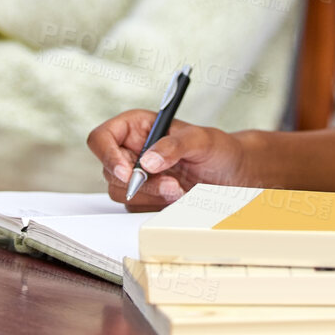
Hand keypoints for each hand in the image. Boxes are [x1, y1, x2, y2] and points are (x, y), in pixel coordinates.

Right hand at [87, 110, 250, 211]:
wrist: (233, 175)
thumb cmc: (218, 149)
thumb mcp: (201, 140)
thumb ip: (174, 145)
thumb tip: (147, 161)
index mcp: (137, 127)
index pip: (101, 138)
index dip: (108, 156)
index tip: (129, 172)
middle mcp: (131, 150)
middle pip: (110, 171)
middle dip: (140, 183)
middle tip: (171, 184)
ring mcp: (136, 175)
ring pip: (121, 193)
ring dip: (151, 195)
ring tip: (179, 189)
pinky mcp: (144, 196)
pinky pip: (135, 208)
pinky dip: (156, 206)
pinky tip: (177, 197)